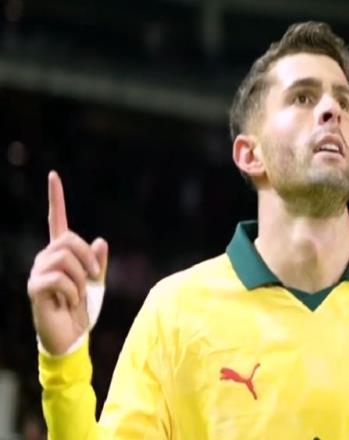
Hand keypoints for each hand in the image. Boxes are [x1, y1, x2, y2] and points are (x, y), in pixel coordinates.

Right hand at [27, 171, 107, 354]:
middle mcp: (46, 258)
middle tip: (93, 277)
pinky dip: (73, 291)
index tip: (54, 175)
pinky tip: (69, 301)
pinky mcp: (35, 288)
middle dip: (88, 259)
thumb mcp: (97, 283)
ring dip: (81, 279)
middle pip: (68, 240)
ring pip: (65, 258)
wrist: (72, 336)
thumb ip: (97, 263)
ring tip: (78, 295)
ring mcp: (38, 272)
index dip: (56, 198)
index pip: (56, 220)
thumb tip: (99, 241)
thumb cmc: (82, 309)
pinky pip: (60, 278)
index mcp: (61, 254)